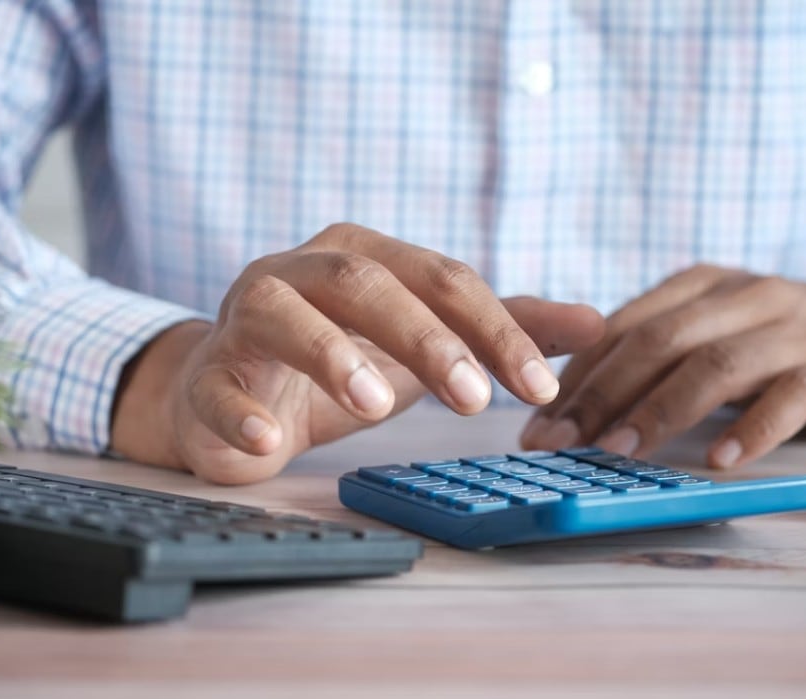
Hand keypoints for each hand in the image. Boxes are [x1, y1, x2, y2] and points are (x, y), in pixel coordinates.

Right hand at [112, 223, 603, 483]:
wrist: (237, 391)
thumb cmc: (339, 360)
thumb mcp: (425, 343)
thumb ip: (501, 329)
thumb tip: (597, 322)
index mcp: (364, 255)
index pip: (441, 278)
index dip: (494, 328)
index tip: (540, 386)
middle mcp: (302, 271)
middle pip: (366, 282)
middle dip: (425, 337)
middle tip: (474, 399)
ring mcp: (247, 317)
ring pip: (285, 314)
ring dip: (331, 355)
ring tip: (376, 404)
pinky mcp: (209, 373)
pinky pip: (217, 386)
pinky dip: (241, 413)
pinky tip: (269, 442)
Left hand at [520, 264, 805, 468]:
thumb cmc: (769, 348)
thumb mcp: (707, 336)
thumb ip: (649, 355)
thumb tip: (565, 404)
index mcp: (701, 284)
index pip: (622, 327)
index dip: (576, 376)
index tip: (538, 423)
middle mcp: (744, 296)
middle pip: (659, 342)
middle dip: (600, 395)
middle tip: (561, 443)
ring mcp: (792, 328)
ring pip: (715, 365)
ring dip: (660, 411)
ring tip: (619, 453)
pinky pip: (790, 397)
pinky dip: (752, 429)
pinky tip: (719, 460)